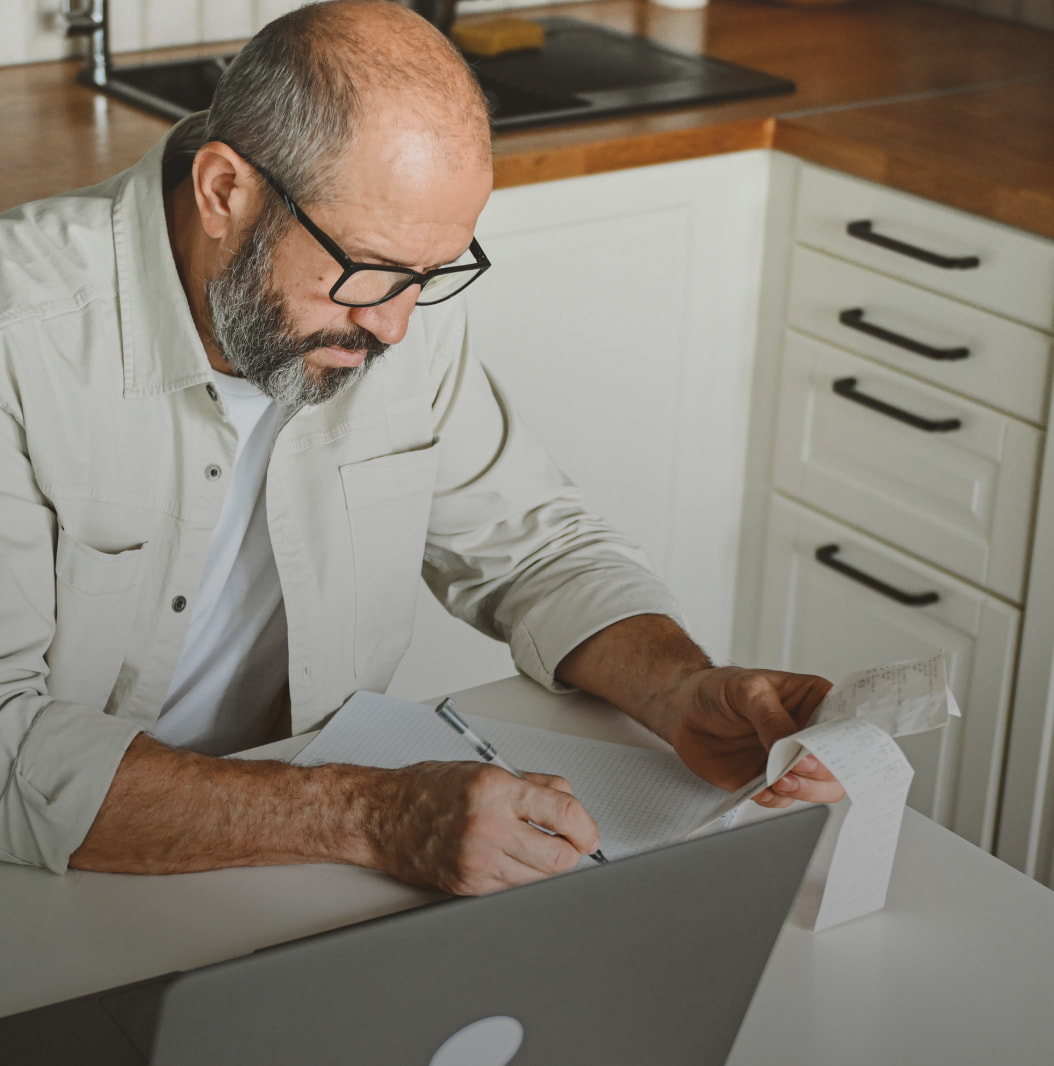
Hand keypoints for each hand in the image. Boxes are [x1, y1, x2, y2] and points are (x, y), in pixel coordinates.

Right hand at [360, 760, 600, 894]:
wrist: (384, 816)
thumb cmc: (430, 789)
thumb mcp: (487, 769)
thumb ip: (535, 785)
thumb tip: (571, 803)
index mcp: (496, 790)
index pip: (565, 813)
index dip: (587, 827)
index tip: (590, 832)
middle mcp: (488, 827)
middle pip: (560, 857)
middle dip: (573, 851)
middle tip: (571, 842)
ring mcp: (478, 861)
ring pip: (541, 878)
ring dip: (547, 865)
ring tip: (536, 846)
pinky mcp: (469, 886)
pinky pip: (514, 889)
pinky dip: (522, 876)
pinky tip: (511, 857)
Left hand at [667, 666, 844, 808]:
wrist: (684, 710)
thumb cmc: (719, 689)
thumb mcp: (747, 689)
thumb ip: (770, 716)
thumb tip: (790, 745)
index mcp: (815, 702)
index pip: (846, 725)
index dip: (845, 742)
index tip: (827, 752)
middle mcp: (808, 735)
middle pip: (839, 764)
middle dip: (823, 772)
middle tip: (797, 767)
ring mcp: (790, 761)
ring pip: (818, 788)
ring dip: (802, 790)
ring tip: (778, 780)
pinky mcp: (769, 781)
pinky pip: (783, 800)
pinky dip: (775, 799)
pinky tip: (760, 788)